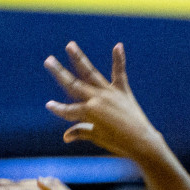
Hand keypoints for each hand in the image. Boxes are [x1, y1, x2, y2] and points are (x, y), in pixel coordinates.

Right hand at [42, 42, 163, 160]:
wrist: (141, 141)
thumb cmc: (118, 143)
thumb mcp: (97, 138)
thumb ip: (81, 132)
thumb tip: (66, 136)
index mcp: (88, 113)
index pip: (68, 110)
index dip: (58, 109)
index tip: (49, 104)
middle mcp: (96, 99)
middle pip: (73, 84)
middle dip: (59, 72)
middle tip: (48, 60)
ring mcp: (109, 93)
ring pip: (90, 73)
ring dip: (79, 58)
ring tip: (70, 46)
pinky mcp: (122, 90)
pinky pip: (119, 73)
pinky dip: (119, 60)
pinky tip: (118, 46)